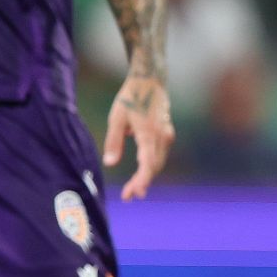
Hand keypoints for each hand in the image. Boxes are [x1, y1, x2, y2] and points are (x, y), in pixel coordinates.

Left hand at [103, 72, 174, 200]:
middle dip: (141, 182)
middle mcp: (162, 136)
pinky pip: (160, 154)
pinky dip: (151, 166)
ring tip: (132, 190)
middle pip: (154, 166)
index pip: (147, 163)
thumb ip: (114, 142)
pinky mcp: (167, 133)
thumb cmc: (130, 97)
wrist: (150, 80)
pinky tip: (140, 174)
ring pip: (158, 162)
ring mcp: (167, 135)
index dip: (141, 180)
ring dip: (147, 176)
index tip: (135, 193)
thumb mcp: (116, 118)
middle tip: (128, 196)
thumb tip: (110, 164)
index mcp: (148, 133)